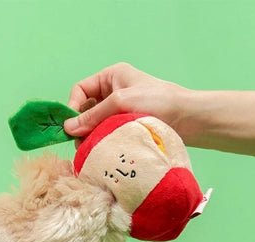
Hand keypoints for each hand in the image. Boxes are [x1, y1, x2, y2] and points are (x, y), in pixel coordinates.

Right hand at [64, 63, 189, 138]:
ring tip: (92, 149)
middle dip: (81, 125)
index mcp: (111, 76)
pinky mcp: (125, 126)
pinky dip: (101, 142)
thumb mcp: (121, 102)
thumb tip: (67, 128)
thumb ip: (93, 115)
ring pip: (94, 124)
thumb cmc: (158, 102)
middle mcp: (112, 91)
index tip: (72, 127)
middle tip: (81, 143)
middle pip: (85, 109)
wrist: (187, 119)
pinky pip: (105, 134)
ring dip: (90, 136)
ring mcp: (119, 110)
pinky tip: (101, 151)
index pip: (80, 90)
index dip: (72, 107)